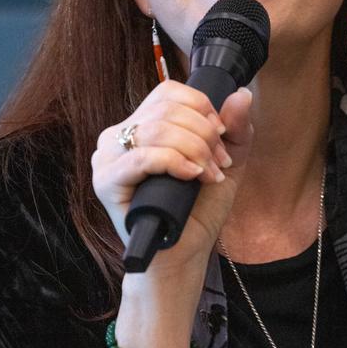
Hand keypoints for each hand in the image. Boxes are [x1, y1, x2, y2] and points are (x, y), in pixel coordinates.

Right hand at [92, 81, 253, 274]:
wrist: (182, 255)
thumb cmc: (196, 212)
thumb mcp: (225, 164)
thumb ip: (236, 130)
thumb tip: (241, 95)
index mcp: (140, 126)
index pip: (168, 92)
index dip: (201, 109)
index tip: (221, 138)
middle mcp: (118, 137)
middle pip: (166, 109)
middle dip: (204, 134)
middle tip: (218, 163)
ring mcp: (107, 158)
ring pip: (156, 129)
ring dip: (194, 149)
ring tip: (207, 175)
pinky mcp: (105, 181)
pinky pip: (141, 157)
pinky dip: (174, 162)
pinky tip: (191, 176)